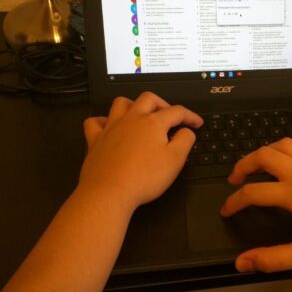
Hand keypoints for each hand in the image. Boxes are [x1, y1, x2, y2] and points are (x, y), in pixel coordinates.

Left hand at [78, 92, 202, 210]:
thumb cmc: (143, 177)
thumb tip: (187, 131)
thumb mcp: (175, 160)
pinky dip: (102, 120)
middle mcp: (132, 119)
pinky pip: (95, 122)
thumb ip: (185, 141)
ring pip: (121, 103)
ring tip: (141, 114)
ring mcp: (112, 128)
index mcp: (153, 123)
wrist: (109, 192)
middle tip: (170, 115)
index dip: (190, 116)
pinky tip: (109, 126)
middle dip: (163, 103)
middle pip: (149, 99)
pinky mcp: (96, 140)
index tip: (196, 123)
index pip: (176, 111)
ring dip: (133, 104)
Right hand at [221, 138, 291, 272]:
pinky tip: (289, 167)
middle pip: (265, 155)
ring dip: (266, 151)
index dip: (235, 201)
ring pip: (285, 145)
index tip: (226, 210)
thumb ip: (271, 258)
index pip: (254, 192)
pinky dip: (288, 153)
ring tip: (257, 165)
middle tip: (235, 178)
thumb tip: (242, 263)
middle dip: (244, 164)